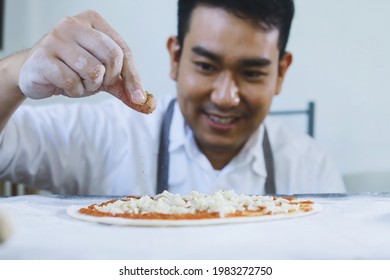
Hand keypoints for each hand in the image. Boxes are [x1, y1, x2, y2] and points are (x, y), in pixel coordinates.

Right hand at [18, 10, 154, 113]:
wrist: (34, 72)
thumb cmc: (72, 68)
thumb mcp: (102, 75)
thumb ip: (123, 86)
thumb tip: (146, 102)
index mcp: (93, 21)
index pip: (123, 50)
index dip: (133, 77)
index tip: (138, 97)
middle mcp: (73, 24)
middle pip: (113, 57)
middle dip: (109, 79)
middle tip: (95, 82)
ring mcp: (55, 38)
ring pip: (94, 71)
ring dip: (89, 86)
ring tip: (77, 81)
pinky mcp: (43, 57)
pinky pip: (73, 82)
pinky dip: (74, 90)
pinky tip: (63, 84)